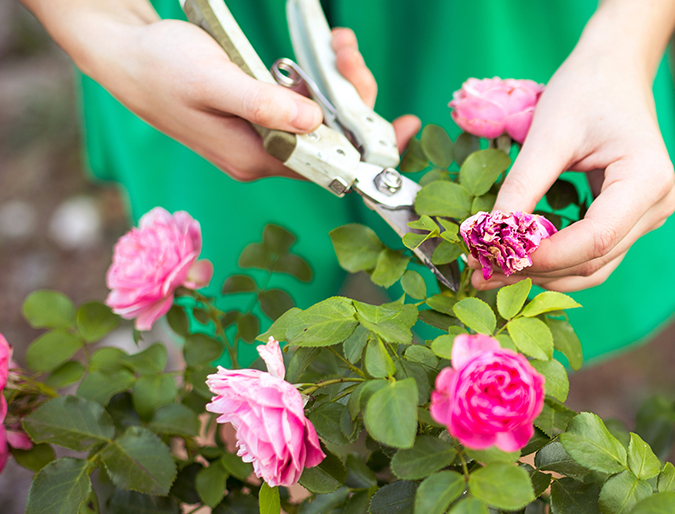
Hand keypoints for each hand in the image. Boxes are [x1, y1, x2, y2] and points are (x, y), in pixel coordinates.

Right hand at [44, 5, 418, 180]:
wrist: (123, 55)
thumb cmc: (161, 67)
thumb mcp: (213, 81)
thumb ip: (263, 104)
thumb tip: (315, 123)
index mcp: (255, 158)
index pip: (329, 164)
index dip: (370, 148)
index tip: (405, 127)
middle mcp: (263, 155)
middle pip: (332, 138)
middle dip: (352, 95)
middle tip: (349, 51)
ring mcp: (261, 137)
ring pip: (322, 118)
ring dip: (338, 81)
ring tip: (339, 42)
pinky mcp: (258, 116)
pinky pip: (304, 105)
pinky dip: (320, 79)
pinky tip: (325, 51)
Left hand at [476, 32, 674, 291]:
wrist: (613, 71)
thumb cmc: (585, 90)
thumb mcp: (549, 133)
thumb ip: (523, 185)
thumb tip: (490, 234)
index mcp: (647, 179)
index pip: (596, 238)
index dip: (547, 256)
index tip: (497, 257)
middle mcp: (657, 205)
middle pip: (595, 259)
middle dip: (538, 269)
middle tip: (481, 272)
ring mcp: (648, 216)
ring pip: (595, 267)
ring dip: (545, 273)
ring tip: (494, 271)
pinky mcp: (632, 221)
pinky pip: (594, 253)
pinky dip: (557, 261)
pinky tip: (519, 258)